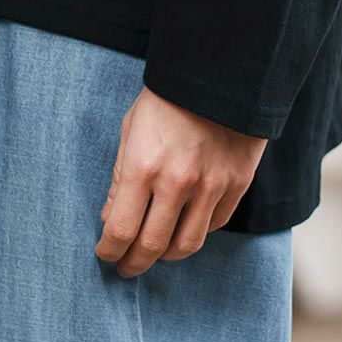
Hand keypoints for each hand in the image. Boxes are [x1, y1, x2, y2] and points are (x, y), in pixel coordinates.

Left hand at [96, 88, 266, 277]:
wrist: (225, 73)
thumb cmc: (168, 100)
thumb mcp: (131, 130)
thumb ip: (120, 178)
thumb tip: (110, 221)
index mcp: (144, 165)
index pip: (120, 229)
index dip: (109, 251)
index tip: (105, 255)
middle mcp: (178, 182)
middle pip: (152, 246)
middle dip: (134, 263)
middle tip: (126, 268)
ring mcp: (211, 186)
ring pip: (186, 246)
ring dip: (166, 256)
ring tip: (155, 254)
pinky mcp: (236, 185)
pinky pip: (213, 226)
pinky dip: (195, 232)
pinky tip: (183, 227)